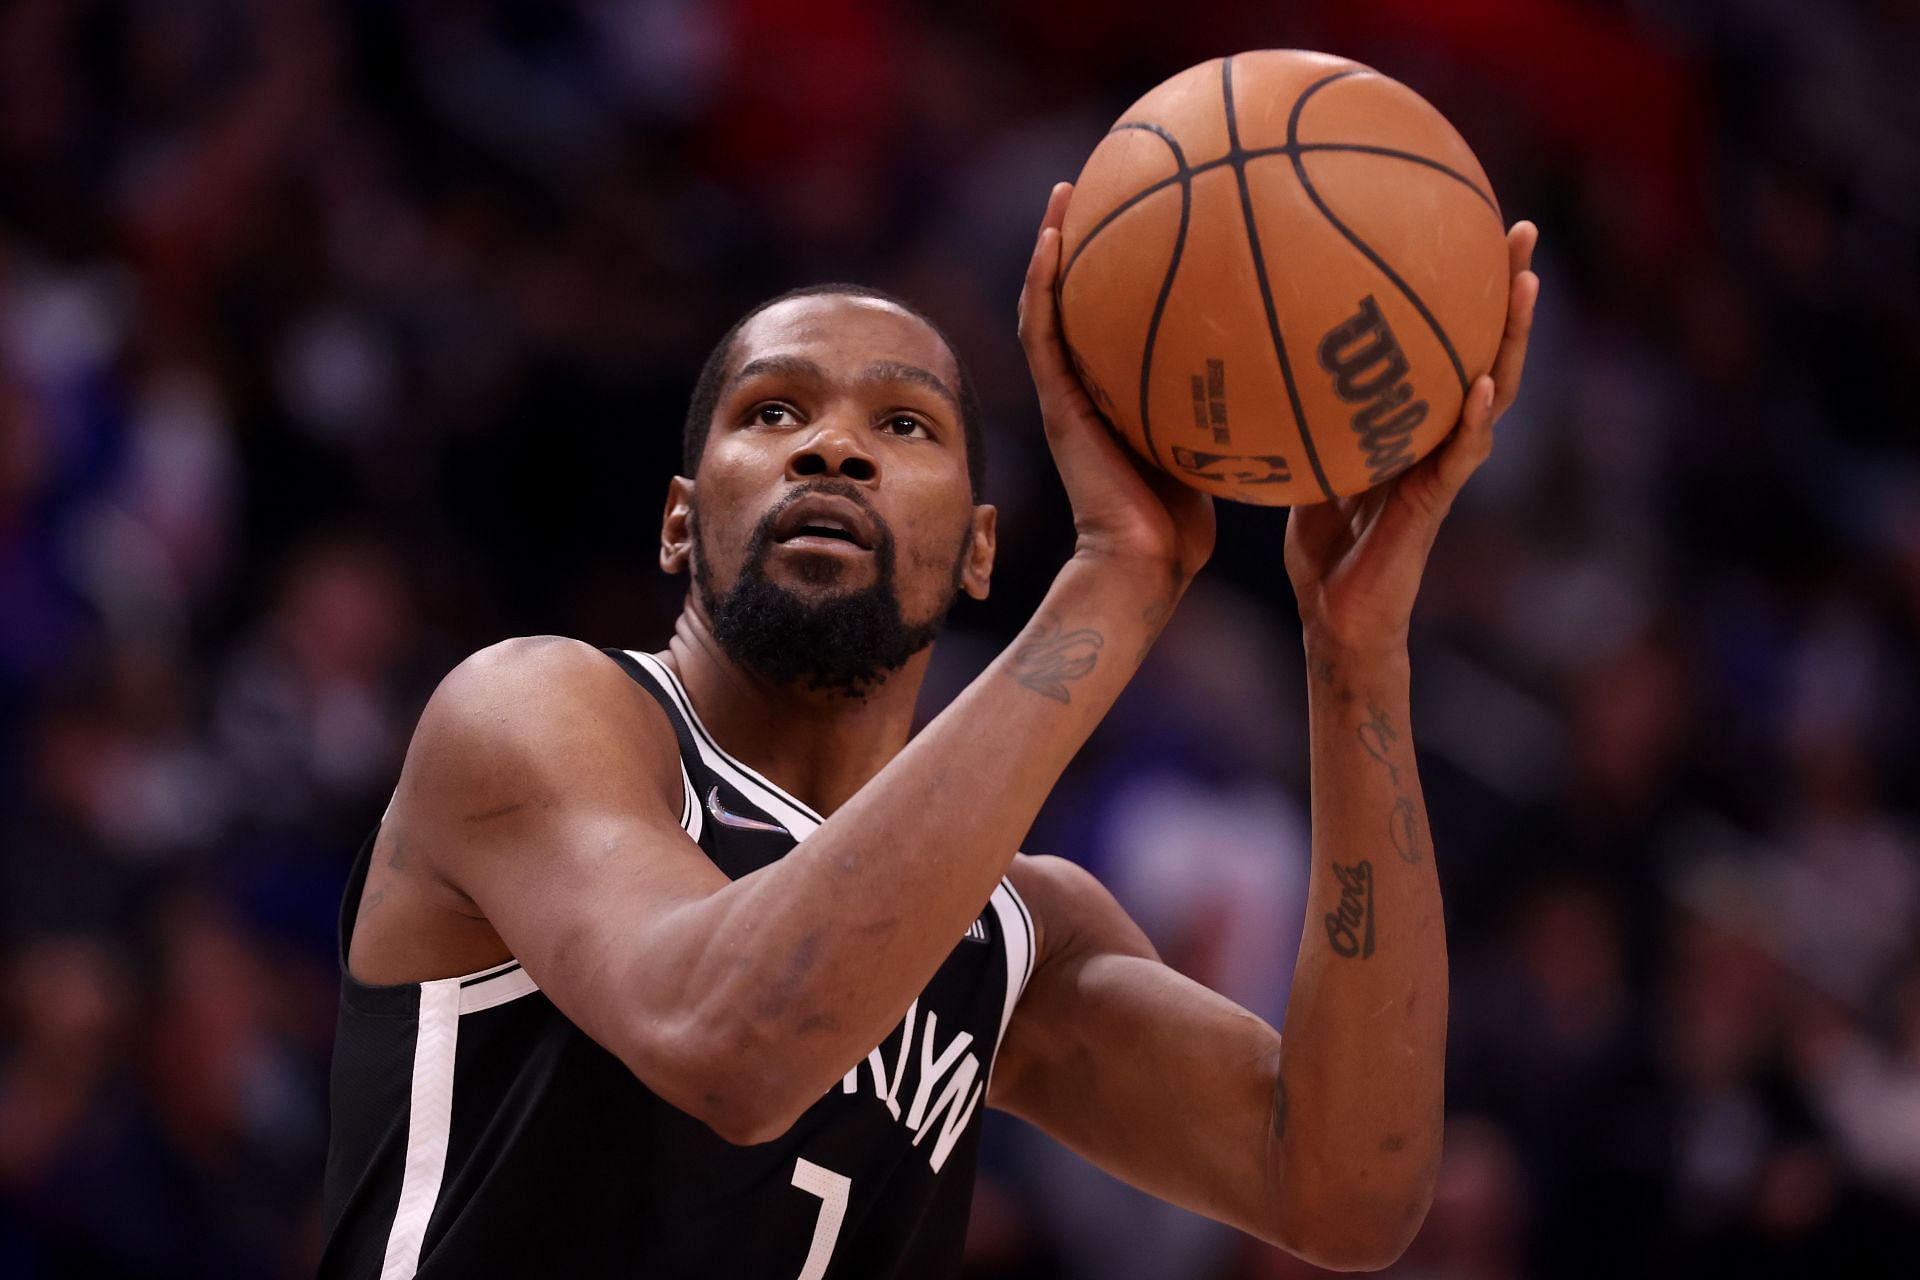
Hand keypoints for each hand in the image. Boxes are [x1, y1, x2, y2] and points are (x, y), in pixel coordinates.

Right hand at [1018, 182, 1215, 581]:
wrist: (1142, 564)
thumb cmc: (1188, 525)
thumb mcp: (1225, 449)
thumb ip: (1243, 404)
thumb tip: (1303, 360)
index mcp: (1120, 396)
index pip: (1117, 319)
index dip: (1126, 268)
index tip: (1153, 211)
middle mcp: (1088, 389)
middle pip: (1079, 301)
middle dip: (1088, 241)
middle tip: (1104, 182)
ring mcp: (1066, 397)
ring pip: (1047, 307)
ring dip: (1051, 246)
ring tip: (1066, 192)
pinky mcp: (1056, 406)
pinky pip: (1042, 334)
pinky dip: (1042, 285)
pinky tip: (1054, 238)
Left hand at [1285, 221, 1539, 655]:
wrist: (1335, 617)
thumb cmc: (1319, 546)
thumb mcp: (1299, 461)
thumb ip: (1293, 414)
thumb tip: (1244, 355)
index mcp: (1414, 420)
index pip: (1449, 341)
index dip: (1463, 287)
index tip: (1468, 220)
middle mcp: (1439, 435)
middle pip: (1487, 348)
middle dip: (1507, 289)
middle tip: (1519, 227)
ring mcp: (1444, 469)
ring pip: (1495, 391)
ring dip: (1512, 340)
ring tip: (1525, 283)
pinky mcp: (1434, 506)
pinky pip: (1460, 457)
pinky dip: (1474, 421)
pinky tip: (1482, 386)